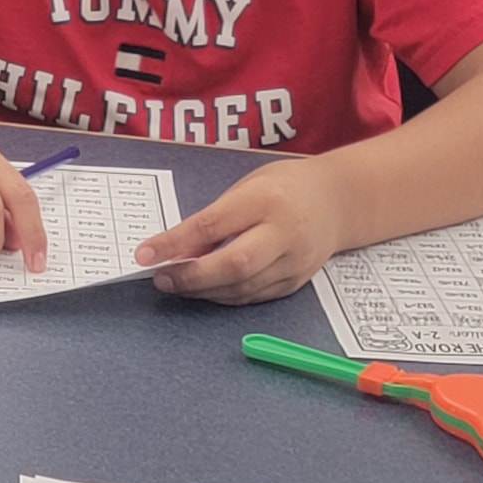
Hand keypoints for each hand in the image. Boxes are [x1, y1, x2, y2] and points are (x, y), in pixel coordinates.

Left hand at [135, 158, 345, 303]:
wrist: (338, 201)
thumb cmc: (284, 186)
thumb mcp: (247, 187)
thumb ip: (216, 217)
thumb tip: (179, 250)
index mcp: (265, 199)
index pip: (211, 225)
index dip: (173, 243)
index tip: (144, 254)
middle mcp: (284, 233)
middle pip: (233, 265)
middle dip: (191, 277)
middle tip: (161, 279)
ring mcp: (294, 262)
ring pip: (242, 287)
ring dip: (203, 290)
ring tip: (176, 284)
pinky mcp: (297, 282)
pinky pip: (254, 296)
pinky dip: (224, 295)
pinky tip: (204, 289)